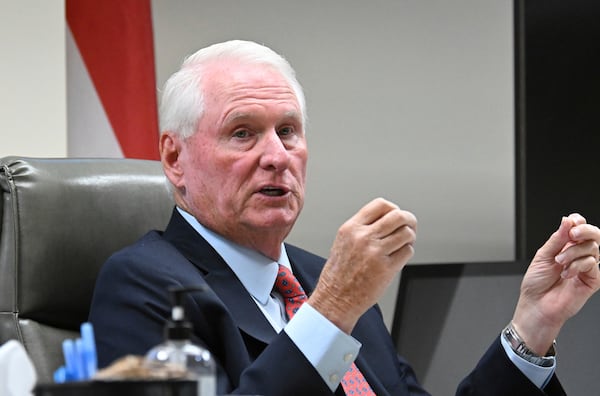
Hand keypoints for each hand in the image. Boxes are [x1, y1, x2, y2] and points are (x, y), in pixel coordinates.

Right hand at [308, 198, 416, 332]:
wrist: (335, 298)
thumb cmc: (339, 273)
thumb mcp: (343, 241)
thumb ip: (363, 228)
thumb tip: (388, 219)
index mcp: (351, 228)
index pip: (381, 205)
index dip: (394, 209)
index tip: (396, 216)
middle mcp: (363, 237)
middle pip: (398, 216)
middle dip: (409, 220)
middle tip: (410, 226)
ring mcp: (375, 253)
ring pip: (406, 233)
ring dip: (410, 238)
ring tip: (403, 244)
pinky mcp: (386, 268)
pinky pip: (407, 252)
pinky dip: (407, 253)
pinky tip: (398, 257)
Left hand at [512, 213, 599, 354]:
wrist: (536, 305)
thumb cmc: (536, 284)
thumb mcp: (543, 256)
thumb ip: (556, 239)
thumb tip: (567, 221)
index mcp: (565, 247)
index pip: (579, 228)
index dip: (578, 221)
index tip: (572, 221)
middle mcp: (578, 255)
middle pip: (593, 235)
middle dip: (584, 231)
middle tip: (572, 235)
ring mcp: (586, 267)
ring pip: (593, 248)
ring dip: (573, 252)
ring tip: (559, 262)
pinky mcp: (592, 280)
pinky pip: (592, 264)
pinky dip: (578, 265)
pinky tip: (566, 274)